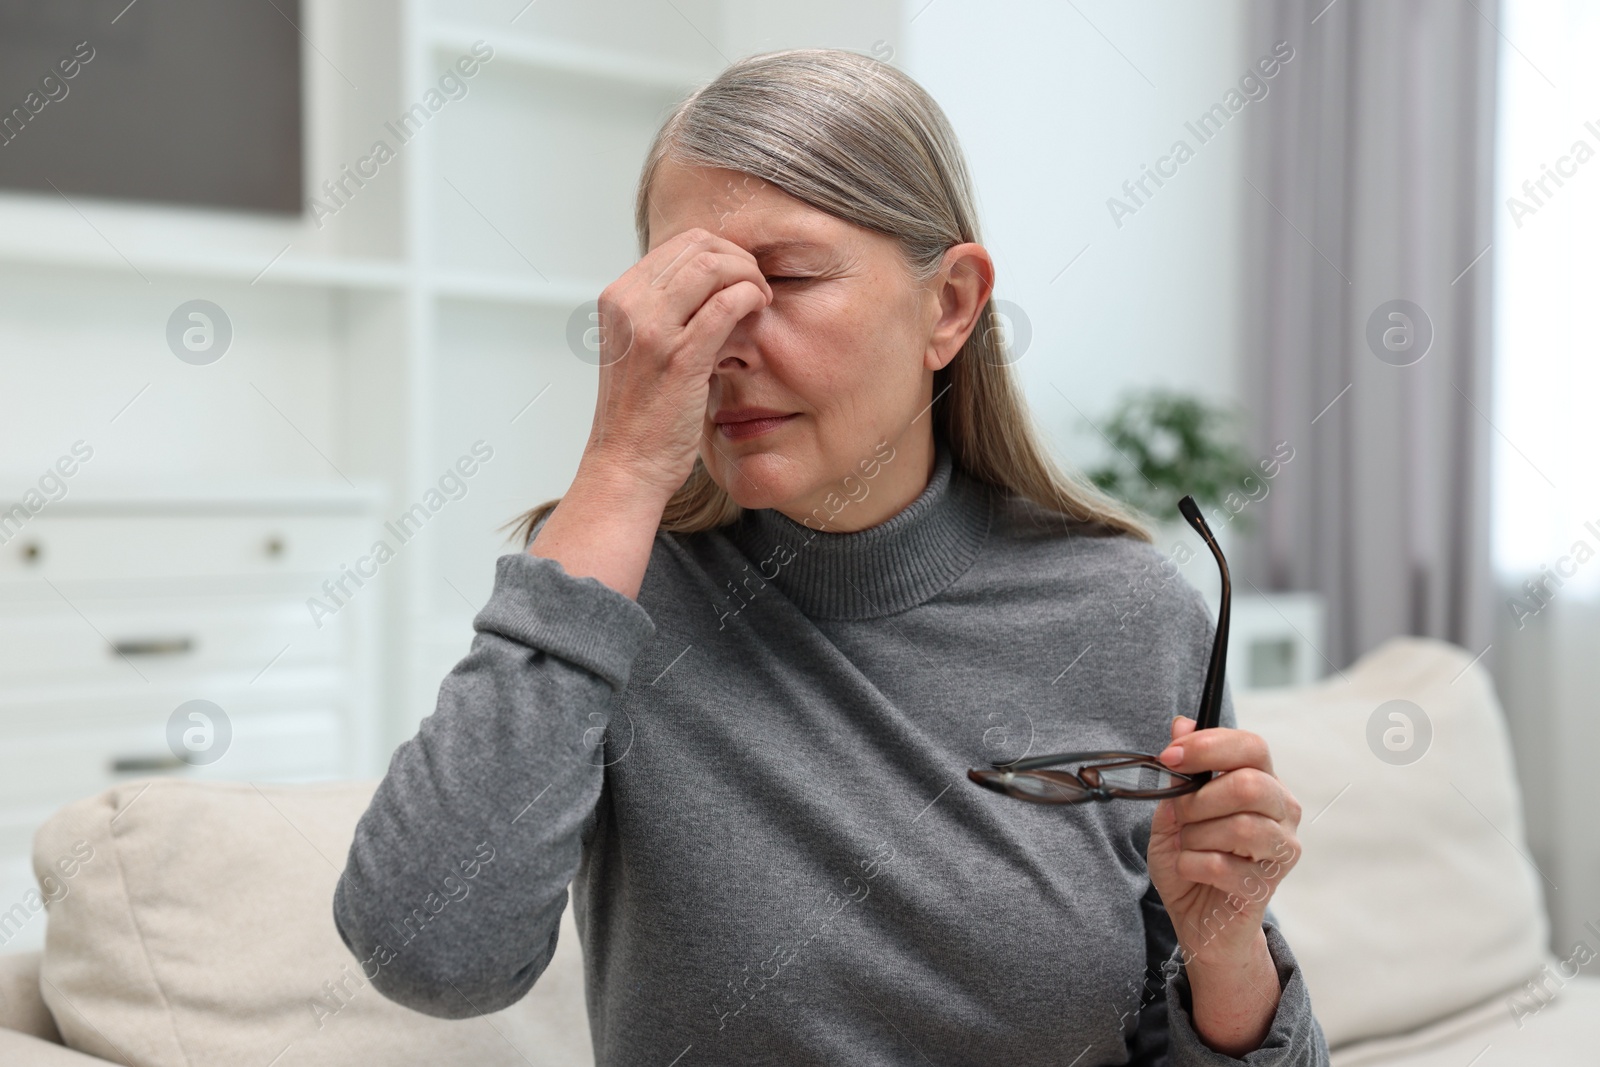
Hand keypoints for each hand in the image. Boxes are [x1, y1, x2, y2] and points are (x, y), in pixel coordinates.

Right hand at [581, 227, 772, 498]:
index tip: (740, 276)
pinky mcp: (679, 356)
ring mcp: (651, 329)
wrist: (625, 465)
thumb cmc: (640, 415)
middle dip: (739, 258)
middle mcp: (629, 305)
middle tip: (757, 285)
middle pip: (698, 245)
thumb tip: (711, 285)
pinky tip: (758, 311)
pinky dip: (750, 298)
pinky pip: (725, 304)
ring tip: (760, 299)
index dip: (721, 252)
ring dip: (748, 275)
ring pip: (713, 265)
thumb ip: (666, 312)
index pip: (679, 244)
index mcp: (618, 298)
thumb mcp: (641, 348)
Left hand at [1146, 715, 1302, 966]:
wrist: (1199, 921)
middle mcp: (1282, 811)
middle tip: (1179, 815)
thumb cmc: (1191, 860)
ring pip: (1240, 826)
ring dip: (1196, 835)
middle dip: (1199, 799)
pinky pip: (1223, 865)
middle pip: (1250, 784)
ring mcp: (1282, 849)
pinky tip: (1192, 869)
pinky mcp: (1268, 885)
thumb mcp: (1173, 812)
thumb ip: (1180, 771)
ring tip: (1188, 845)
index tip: (1169, 756)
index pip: (1252, 746)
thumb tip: (1181, 724)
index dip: (1209, 745)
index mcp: (1262, 782)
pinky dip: (1193, 864)